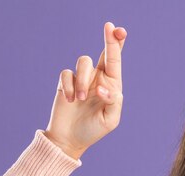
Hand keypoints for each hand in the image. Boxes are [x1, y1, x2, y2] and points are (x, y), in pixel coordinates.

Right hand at [44, 21, 126, 159]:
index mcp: (111, 86)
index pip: (115, 62)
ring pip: (83, 62)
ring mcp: (81, 79)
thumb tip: (105, 87)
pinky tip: (69, 101)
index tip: (119, 30)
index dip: (117, 44)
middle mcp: (97, 79)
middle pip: (103, 53)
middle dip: (109, 40)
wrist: (69, 139)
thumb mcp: (110, 120)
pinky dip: (69, 87)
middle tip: (110, 27)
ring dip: (83, 80)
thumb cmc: (93, 131)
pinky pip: (67, 74)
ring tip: (81, 99)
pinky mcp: (65, 83)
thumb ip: (113, 102)